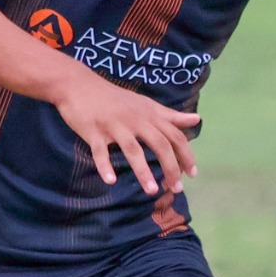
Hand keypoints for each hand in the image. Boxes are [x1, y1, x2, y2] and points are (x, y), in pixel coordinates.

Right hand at [50, 66, 201, 195]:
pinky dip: (105, 166)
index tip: (192, 173)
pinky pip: (100, 151)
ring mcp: (114, 126)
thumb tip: (197, 119)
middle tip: (176, 188)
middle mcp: (135, 120)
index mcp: (148, 114)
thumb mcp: (145, 104)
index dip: (186, 154)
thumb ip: (170, 115)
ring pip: (133, 149)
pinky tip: (110, 181)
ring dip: (143, 171)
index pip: (174, 135)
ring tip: (152, 191)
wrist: (78, 85)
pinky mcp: (93, 131)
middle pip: (159, 143)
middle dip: (171, 167)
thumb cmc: (114, 98)